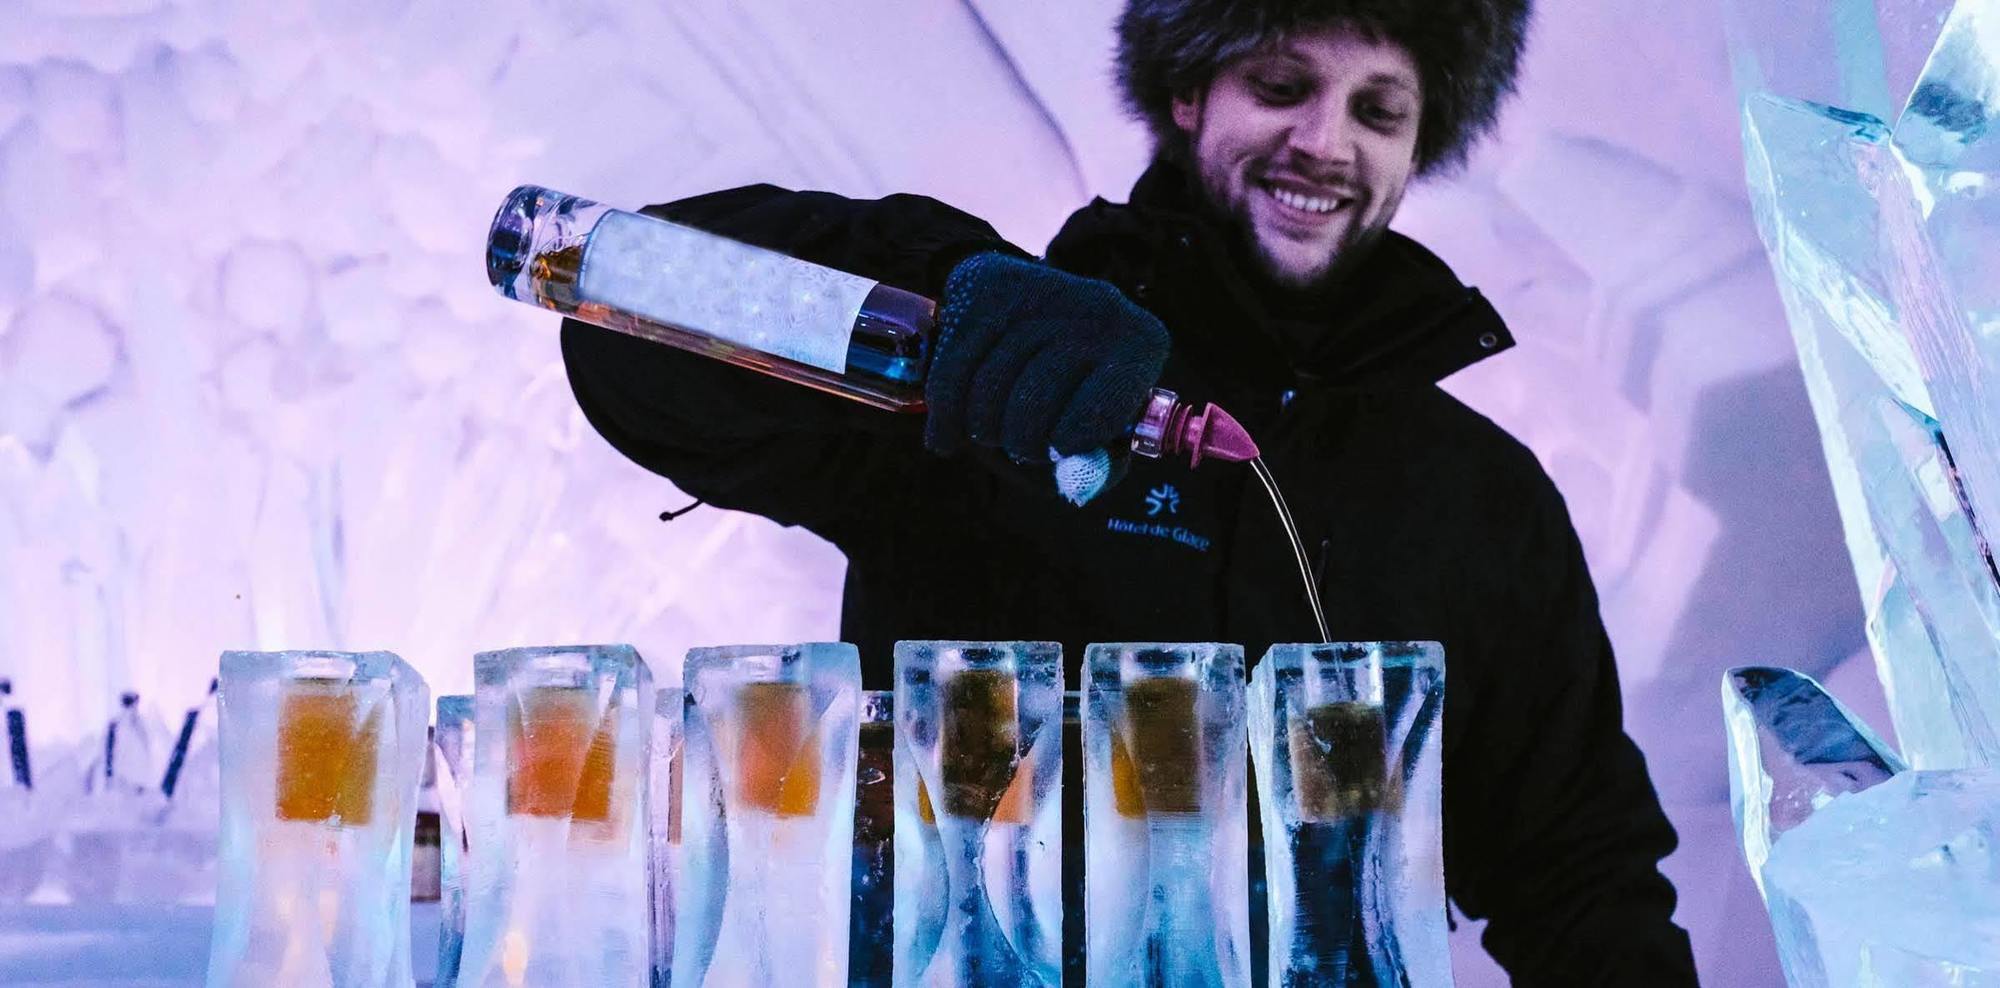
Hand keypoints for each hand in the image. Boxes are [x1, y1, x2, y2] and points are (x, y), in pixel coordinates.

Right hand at [926, 252, 1169, 458]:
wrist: (1026, 311)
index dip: (1070, 444)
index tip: (1058, 450)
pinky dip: (945, 416)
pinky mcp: (986, 286)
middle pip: (1037, 398)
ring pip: (990, 385)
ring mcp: (1039, 290)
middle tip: (1020, 448)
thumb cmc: (1073, 391)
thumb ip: (1095, 467)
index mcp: (1141, 343)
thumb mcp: (1100, 432)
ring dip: (981, 429)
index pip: (1101, 411)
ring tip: (990, 434)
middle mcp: (1098, 306)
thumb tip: (1076, 482)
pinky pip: (953, 370)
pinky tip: (948, 438)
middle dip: (1019, 440)